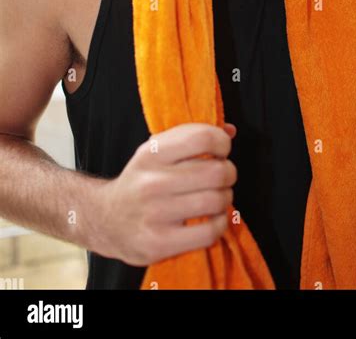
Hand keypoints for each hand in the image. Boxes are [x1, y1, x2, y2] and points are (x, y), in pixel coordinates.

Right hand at [95, 122, 237, 265]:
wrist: (105, 220)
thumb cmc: (141, 181)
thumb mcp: (157, 151)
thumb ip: (191, 137)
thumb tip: (230, 130)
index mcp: (151, 153)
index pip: (203, 138)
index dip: (222, 142)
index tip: (220, 150)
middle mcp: (152, 182)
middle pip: (216, 172)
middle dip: (228, 173)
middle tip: (222, 177)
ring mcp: (154, 214)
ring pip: (216, 201)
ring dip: (225, 198)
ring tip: (216, 198)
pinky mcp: (159, 243)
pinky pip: (210, 231)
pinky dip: (220, 224)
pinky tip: (212, 219)